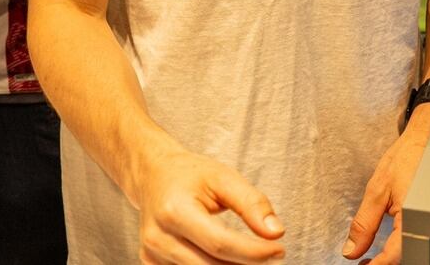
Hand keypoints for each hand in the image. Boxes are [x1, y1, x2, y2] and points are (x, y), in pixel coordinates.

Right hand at [136, 147, 285, 263]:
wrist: (151, 175)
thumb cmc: (189, 174)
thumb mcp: (223, 177)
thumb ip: (251, 203)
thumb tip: (276, 233)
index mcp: (174, 210)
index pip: (220, 244)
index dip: (254, 252)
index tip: (279, 250)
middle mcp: (158, 237)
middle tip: (268, 253)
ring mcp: (151, 254)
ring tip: (248, 255)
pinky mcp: (150, 263)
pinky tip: (225, 260)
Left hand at [341, 109, 429, 261]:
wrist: (428, 139)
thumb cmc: (408, 158)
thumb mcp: (378, 189)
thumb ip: (365, 223)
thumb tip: (351, 249)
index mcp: (411, 216)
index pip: (393, 255)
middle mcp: (426, 222)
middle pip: (403, 256)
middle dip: (383, 262)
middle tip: (366, 263)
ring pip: (409, 249)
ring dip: (392, 256)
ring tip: (373, 257)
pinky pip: (416, 240)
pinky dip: (400, 248)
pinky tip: (389, 248)